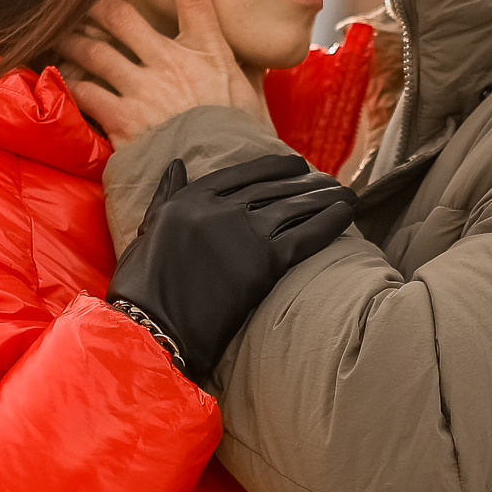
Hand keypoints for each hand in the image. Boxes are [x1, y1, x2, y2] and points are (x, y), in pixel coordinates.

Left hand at [60, 0, 265, 143]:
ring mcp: (144, 89)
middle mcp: (173, 63)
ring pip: (93, 49)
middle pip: (122, 12)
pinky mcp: (122, 119)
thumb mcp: (254, 101)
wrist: (225, 184)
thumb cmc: (245, 144)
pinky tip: (58, 72)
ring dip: (71, 34)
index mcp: (210, 53)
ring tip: (54, 22)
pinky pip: (85, 91)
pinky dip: (69, 80)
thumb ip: (246, 75)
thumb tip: (253, 61)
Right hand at [108, 155, 355, 382]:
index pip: (243, 174)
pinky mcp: (265, 262)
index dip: (275, 167)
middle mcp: (221, 209)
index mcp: (192, 199)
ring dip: (325, 198)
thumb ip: (166, 195)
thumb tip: (177, 164)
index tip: (296, 166)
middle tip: (330, 181)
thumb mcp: (148, 230)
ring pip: (295, 207)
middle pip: (274, 188)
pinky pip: (306, 235)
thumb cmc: (143, 287)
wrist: (153, 328)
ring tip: (346, 195)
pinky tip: (347, 214)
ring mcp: (244, 233)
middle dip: (307, 183)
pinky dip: (330, 222)